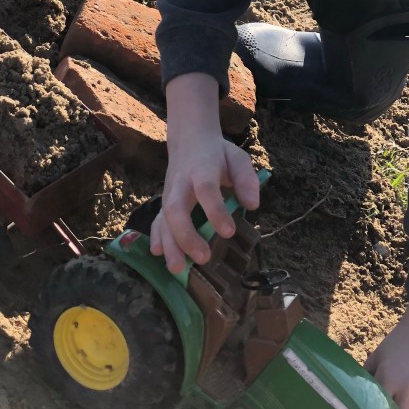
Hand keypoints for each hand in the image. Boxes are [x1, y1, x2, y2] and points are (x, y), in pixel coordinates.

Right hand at [151, 137, 259, 273]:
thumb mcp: (237, 158)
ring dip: (169, 244)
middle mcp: (181, 183)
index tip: (228, 232)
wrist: (189, 139)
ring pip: (163, 219)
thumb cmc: (217, 153)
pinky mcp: (164, 201)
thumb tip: (252, 205)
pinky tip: (158, 254)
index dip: (215, 211)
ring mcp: (169, 193)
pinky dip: (156, 237)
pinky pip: (157, 220)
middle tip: (203, 258)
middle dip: (186, 235)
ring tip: (178, 269)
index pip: (206, 190)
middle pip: (176, 209)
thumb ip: (245, 179)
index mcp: (202, 170)